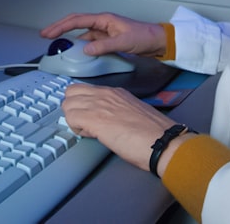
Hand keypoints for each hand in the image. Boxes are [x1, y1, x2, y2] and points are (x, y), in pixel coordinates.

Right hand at [40, 12, 167, 57]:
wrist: (158, 41)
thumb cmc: (145, 36)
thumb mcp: (123, 42)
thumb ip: (104, 46)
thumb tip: (86, 49)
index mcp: (104, 19)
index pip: (77, 20)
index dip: (61, 26)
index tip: (49, 32)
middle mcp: (102, 23)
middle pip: (76, 24)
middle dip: (59, 28)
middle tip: (45, 36)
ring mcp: (104, 32)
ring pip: (82, 34)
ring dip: (70, 39)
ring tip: (58, 46)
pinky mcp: (108, 40)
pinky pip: (90, 42)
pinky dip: (81, 47)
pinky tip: (77, 54)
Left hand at [61, 82, 191, 174]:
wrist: (162, 141)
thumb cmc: (153, 133)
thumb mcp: (131, 112)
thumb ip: (115, 110)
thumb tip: (103, 119)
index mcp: (115, 92)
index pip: (84, 89)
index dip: (82, 104)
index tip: (86, 115)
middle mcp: (105, 94)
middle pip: (71, 92)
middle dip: (72, 108)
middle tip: (83, 123)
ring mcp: (99, 104)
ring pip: (67, 104)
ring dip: (73, 119)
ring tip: (88, 131)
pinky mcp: (95, 119)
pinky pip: (71, 118)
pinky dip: (75, 128)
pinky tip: (90, 135)